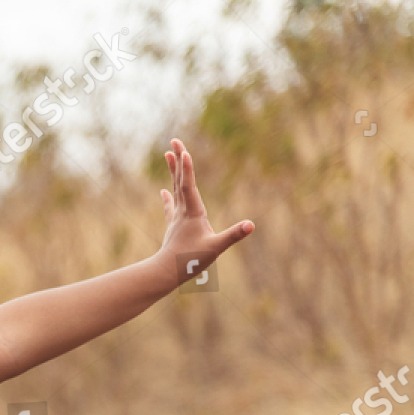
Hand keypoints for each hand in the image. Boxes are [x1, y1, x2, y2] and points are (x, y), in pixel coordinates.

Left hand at [158, 138, 253, 286]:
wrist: (166, 273)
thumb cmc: (190, 261)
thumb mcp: (215, 248)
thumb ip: (233, 235)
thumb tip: (251, 225)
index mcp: (193, 213)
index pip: (188, 186)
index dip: (186, 169)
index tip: (182, 150)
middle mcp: (183, 212)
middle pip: (179, 181)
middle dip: (178, 160)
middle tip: (174, 141)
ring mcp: (177, 218)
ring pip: (175, 189)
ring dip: (174, 171)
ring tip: (168, 154)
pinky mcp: (174, 227)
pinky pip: (171, 208)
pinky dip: (168, 197)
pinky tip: (162, 190)